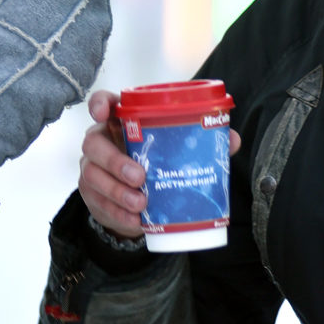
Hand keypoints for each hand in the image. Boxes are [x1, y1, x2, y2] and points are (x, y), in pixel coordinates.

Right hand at [79, 90, 242, 238]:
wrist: (139, 203)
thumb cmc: (158, 166)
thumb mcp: (176, 151)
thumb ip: (201, 141)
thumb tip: (231, 139)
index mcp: (122, 123)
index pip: (103, 104)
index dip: (99, 104)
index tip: (103, 113)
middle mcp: (101, 142)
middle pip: (93, 143)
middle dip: (115, 161)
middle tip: (140, 177)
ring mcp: (93, 169)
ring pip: (92, 175)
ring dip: (117, 191)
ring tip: (141, 204)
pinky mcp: (92, 195)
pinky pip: (98, 203)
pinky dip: (117, 212)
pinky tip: (134, 220)